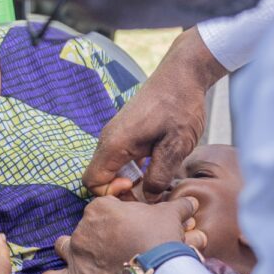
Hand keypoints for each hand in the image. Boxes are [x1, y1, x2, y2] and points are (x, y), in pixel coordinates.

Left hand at [40, 196, 206, 273]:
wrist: (159, 271)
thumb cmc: (162, 238)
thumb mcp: (171, 215)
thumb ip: (178, 205)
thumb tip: (191, 201)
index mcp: (100, 207)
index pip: (101, 208)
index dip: (114, 217)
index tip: (126, 226)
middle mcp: (83, 227)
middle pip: (84, 228)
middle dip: (96, 235)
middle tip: (115, 247)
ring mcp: (77, 253)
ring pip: (63, 247)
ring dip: (70, 251)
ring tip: (82, 257)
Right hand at [84, 27, 226, 200]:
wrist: (183, 74)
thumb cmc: (180, 104)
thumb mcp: (176, 145)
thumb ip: (159, 175)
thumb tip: (149, 198)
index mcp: (115, 143)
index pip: (91, 182)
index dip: (110, 193)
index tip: (136, 188)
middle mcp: (108, 139)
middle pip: (98, 178)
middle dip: (120, 191)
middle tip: (149, 190)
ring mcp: (115, 135)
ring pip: (109, 169)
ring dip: (127, 180)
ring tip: (154, 179)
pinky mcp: (124, 133)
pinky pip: (118, 159)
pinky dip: (132, 170)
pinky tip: (154, 167)